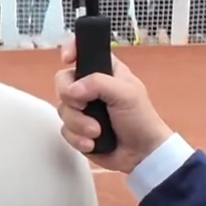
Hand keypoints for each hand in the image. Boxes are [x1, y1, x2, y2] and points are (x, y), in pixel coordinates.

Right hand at [55, 40, 172, 173]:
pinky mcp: (77, 129)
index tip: (67, 60)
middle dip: (70, 97)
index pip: (82, 51)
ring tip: (97, 131)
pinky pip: (65, 130)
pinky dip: (78, 138)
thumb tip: (72, 90)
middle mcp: (89, 87)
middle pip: (62, 82)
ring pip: (62, 109)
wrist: (142, 155)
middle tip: (84, 105)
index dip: (70, 50)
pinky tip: (93, 143)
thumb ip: (99, 83)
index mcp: (104, 71)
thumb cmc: (140, 119)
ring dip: (79, 123)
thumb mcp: (127, 94)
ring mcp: (81, 109)